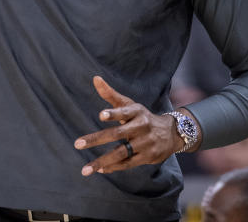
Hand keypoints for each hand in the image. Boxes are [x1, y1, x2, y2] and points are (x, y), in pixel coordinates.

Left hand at [73, 76, 190, 175]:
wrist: (170, 133)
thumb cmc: (141, 117)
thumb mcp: (129, 104)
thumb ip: (110, 94)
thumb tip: (95, 78)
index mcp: (136, 112)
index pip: (124, 112)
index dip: (113, 114)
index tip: (100, 115)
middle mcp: (141, 127)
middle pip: (117, 134)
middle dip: (96, 139)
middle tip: (77, 144)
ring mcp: (145, 143)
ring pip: (121, 153)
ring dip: (102, 161)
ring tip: (85, 169)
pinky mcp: (147, 157)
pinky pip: (128, 163)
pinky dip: (113, 167)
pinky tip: (100, 169)